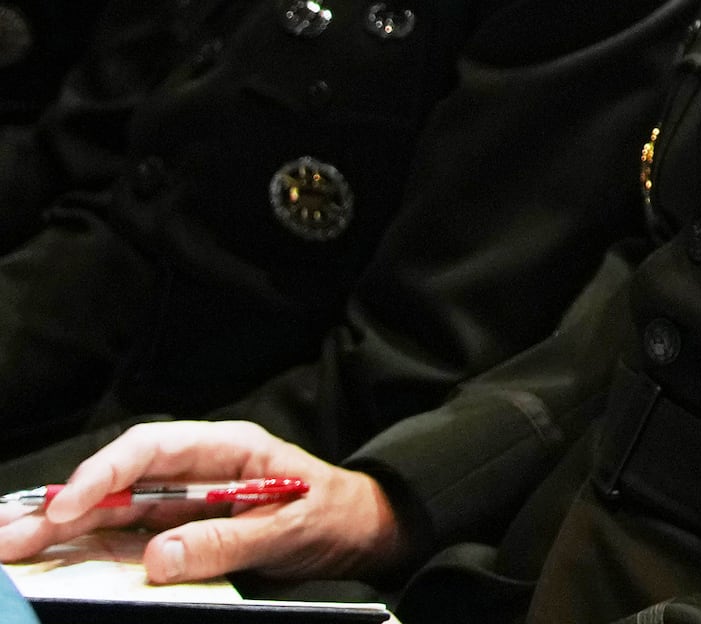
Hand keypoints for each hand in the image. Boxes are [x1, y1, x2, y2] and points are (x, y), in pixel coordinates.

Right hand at [0, 422, 410, 585]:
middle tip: (8, 537)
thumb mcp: (290, 527)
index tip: (69, 505)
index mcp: (222, 449)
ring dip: (55, 530)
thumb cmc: (331, 515)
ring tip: (7, 547)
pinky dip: (81, 550)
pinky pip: (121, 539)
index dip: (104, 474)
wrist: (357, 530)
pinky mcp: (174, 532)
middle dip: (59, 508)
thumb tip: (159, 557)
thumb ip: (228, 540)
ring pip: (106, 512)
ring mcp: (178, 501)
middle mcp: (191, 471)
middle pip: (114, 483)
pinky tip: (43, 560)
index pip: (150, 449)